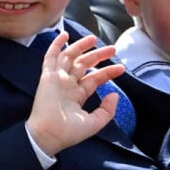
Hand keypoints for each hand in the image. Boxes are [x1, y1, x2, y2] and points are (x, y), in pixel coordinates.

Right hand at [27, 31, 125, 155]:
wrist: (50, 135)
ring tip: (94, 39)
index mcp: (77, 95)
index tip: (121, 68)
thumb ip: (108, 110)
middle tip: (113, 49)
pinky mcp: (47, 76)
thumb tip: (115, 95)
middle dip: (98, 55)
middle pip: (84, 64)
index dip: (108, 71)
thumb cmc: (69, 132)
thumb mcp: (95, 122)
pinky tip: (65, 35)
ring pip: (70, 57)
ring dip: (81, 46)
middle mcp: (67, 85)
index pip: (95, 78)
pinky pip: (50, 57)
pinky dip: (56, 45)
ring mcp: (57, 79)